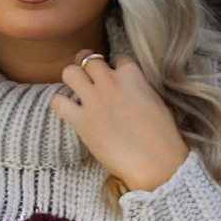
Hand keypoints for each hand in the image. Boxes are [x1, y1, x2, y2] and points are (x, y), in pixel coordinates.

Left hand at [49, 50, 189, 192]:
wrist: (156, 162)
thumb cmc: (163, 137)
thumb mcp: (156, 100)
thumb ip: (139, 87)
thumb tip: (130, 88)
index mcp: (132, 75)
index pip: (116, 58)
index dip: (112, 66)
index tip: (113, 76)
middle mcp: (110, 83)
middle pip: (89, 59)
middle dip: (88, 67)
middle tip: (89, 78)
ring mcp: (94, 100)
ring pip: (70, 72)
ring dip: (72, 79)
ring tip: (77, 91)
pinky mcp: (81, 121)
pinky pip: (57, 101)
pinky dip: (59, 103)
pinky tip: (68, 110)